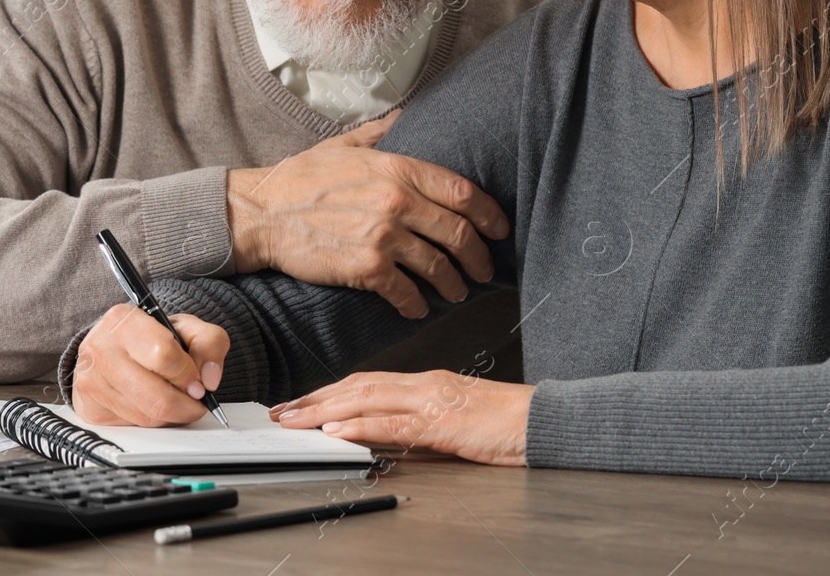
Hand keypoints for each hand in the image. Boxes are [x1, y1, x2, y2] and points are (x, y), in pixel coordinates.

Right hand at [71, 303, 229, 425]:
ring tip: (176, 398)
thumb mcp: (185, 327)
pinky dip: (153, 422)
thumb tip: (210, 380)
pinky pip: (133, 427)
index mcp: (123, 320)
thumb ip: (209, 343)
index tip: (198, 381)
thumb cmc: (150, 336)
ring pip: (147, 417)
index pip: (164, 356)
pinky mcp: (90, 409)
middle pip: (157, 398)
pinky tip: (154, 405)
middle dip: (186, 404)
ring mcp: (91, 382)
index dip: (188, 374)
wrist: (112, 347)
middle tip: (196, 399)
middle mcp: (100, 350)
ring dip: (172, 415)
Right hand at [227, 111, 509, 318]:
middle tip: (483, 270)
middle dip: (478, 257)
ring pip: (438, 267)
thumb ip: (381, 132)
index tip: (499, 230)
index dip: (489, 214)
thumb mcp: (344, 145)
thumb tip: (405, 114)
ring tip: (456, 292)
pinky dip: (417, 305)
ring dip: (453, 285)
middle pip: (459, 233)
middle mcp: (397, 201)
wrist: (261, 212)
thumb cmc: (301, 178)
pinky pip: (406, 292)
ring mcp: (382, 236)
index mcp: (397, 168)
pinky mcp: (365, 268)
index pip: (462, 192)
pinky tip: (418, 308)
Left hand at [270, 370, 531, 466]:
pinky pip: (394, 423)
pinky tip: (337, 433)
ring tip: (294, 420)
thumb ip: (421, 434)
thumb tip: (385, 447)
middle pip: (358, 386)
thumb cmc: (510, 425)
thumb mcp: (455, 429)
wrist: (547, 422)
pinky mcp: (443, 421)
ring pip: (367, 399)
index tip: (302, 403)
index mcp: (428, 384)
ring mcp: (433, 399)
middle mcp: (425, 384)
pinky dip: (360, 426)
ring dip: (324, 410)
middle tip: (282, 411)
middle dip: (315, 398)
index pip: (368, 383)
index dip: (330, 392)